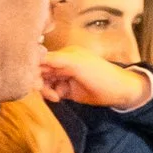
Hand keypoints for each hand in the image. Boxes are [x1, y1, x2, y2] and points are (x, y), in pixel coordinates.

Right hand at [38, 45, 152, 109]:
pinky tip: (59, 98)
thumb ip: (55, 59)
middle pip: (40, 71)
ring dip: (46, 90)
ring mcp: (65, 77)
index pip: (41, 58)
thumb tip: (33, 56)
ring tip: (55, 97)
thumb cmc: (100, 75)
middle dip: (39, 81)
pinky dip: (52, 94)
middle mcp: (63, 64)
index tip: (33, 79)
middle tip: (43, 91)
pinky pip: (52, 91)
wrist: (119, 92)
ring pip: (45, 82)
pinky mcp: (67, 90)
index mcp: (65, 54)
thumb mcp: (77, 64)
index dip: (34, 67)